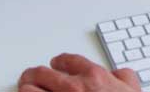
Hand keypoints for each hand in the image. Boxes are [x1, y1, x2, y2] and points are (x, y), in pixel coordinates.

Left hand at [18, 54, 141, 91]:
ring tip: (25, 88)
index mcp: (93, 77)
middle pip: (42, 73)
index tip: (57, 63)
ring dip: (27, 88)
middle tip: (31, 75)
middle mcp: (73, 89)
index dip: (60, 61)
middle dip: (35, 74)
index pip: (69, 61)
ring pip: (29, 90)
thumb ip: (124, 78)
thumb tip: (119, 74)